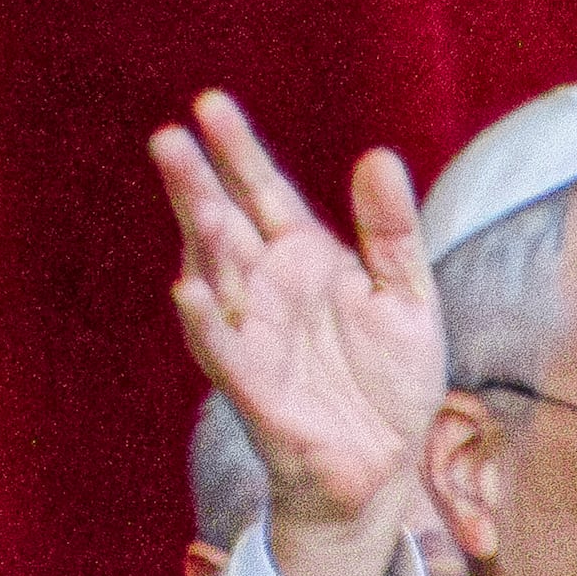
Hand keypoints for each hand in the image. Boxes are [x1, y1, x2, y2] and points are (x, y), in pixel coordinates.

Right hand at [146, 90, 443, 575]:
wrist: (387, 470)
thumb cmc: (389, 383)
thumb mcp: (407, 296)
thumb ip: (393, 231)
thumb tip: (378, 158)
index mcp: (304, 260)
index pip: (263, 193)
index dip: (238, 151)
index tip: (209, 105)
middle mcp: (268, 292)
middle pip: (225, 226)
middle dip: (198, 183)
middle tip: (169, 137)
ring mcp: (255, 338)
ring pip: (215, 278)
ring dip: (196, 235)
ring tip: (181, 189)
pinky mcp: (256, 390)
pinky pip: (225, 352)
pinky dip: (207, 322)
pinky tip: (188, 289)